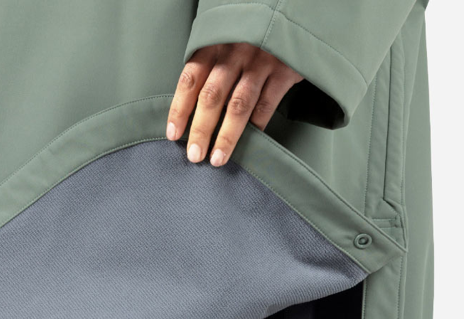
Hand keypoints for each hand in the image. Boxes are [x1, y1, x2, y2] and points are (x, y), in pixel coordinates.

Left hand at [166, 43, 302, 166]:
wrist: (290, 16)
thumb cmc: (250, 37)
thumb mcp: (225, 42)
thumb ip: (210, 68)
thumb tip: (191, 111)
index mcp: (215, 45)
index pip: (190, 80)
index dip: (180, 109)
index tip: (174, 134)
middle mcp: (235, 52)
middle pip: (212, 96)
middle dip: (201, 129)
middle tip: (194, 155)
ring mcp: (260, 61)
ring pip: (238, 105)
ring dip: (226, 136)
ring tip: (217, 158)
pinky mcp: (284, 71)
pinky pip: (266, 105)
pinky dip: (256, 127)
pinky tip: (249, 143)